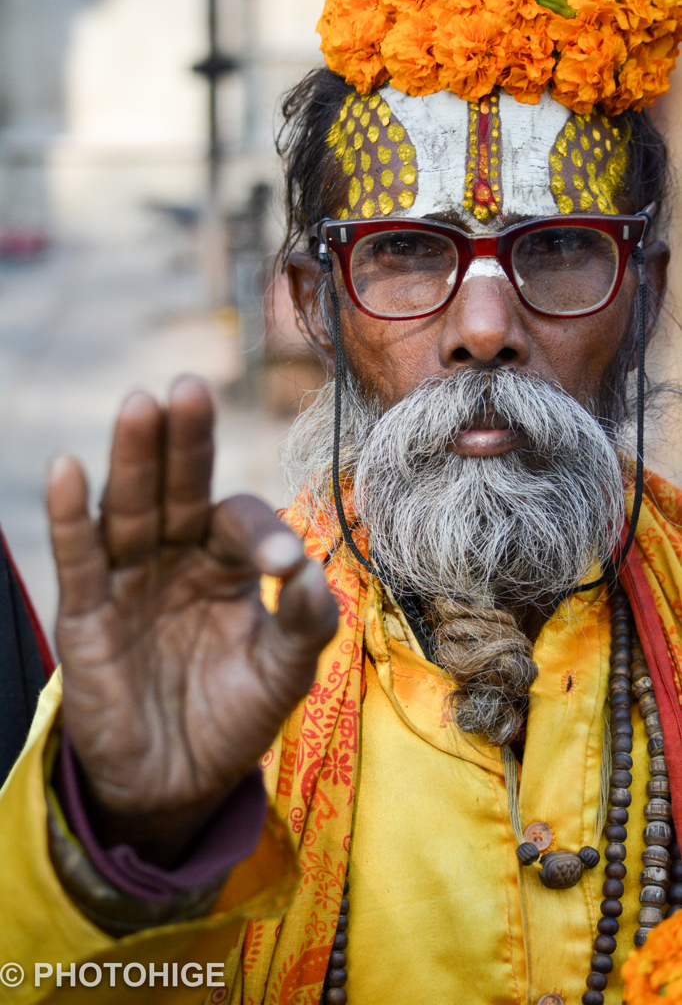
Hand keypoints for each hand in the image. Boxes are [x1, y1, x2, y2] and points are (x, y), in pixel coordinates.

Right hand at [47, 376, 337, 865]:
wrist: (178, 781)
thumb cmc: (234, 716)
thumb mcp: (284, 674)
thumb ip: (306, 625)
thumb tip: (313, 573)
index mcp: (228, 563)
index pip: (239, 522)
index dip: (261, 536)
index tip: (282, 568)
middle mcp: (177, 558)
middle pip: (179, 490)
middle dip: (184, 443)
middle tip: (190, 390)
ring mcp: (130, 580)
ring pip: (129, 509)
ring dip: (133, 460)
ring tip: (140, 407)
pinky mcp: (88, 613)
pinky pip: (78, 557)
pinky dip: (69, 515)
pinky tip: (67, 468)